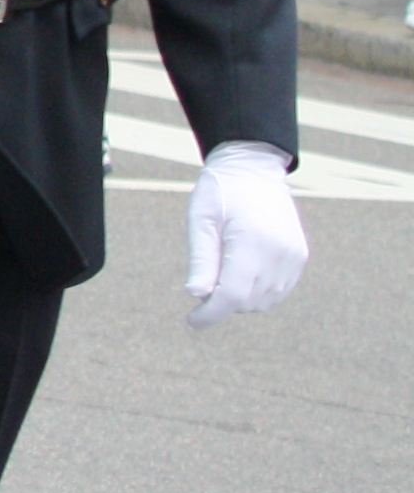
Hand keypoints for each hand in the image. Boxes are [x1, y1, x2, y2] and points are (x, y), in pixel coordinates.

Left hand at [185, 143, 307, 326]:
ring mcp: (294, 256)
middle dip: (222, 301)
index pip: (233, 295)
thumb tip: (197, 295)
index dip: (211, 313)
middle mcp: (280, 252)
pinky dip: (258, 291)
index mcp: (252, 241)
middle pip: (248, 301)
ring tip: (223, 269)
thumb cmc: (219, 193)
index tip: (193, 322)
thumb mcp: (201, 221)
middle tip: (205, 280)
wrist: (254, 170)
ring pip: (264, 300)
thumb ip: (202, 259)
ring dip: (241, 298)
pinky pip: (279, 291)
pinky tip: (242, 272)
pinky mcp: (299, 257)